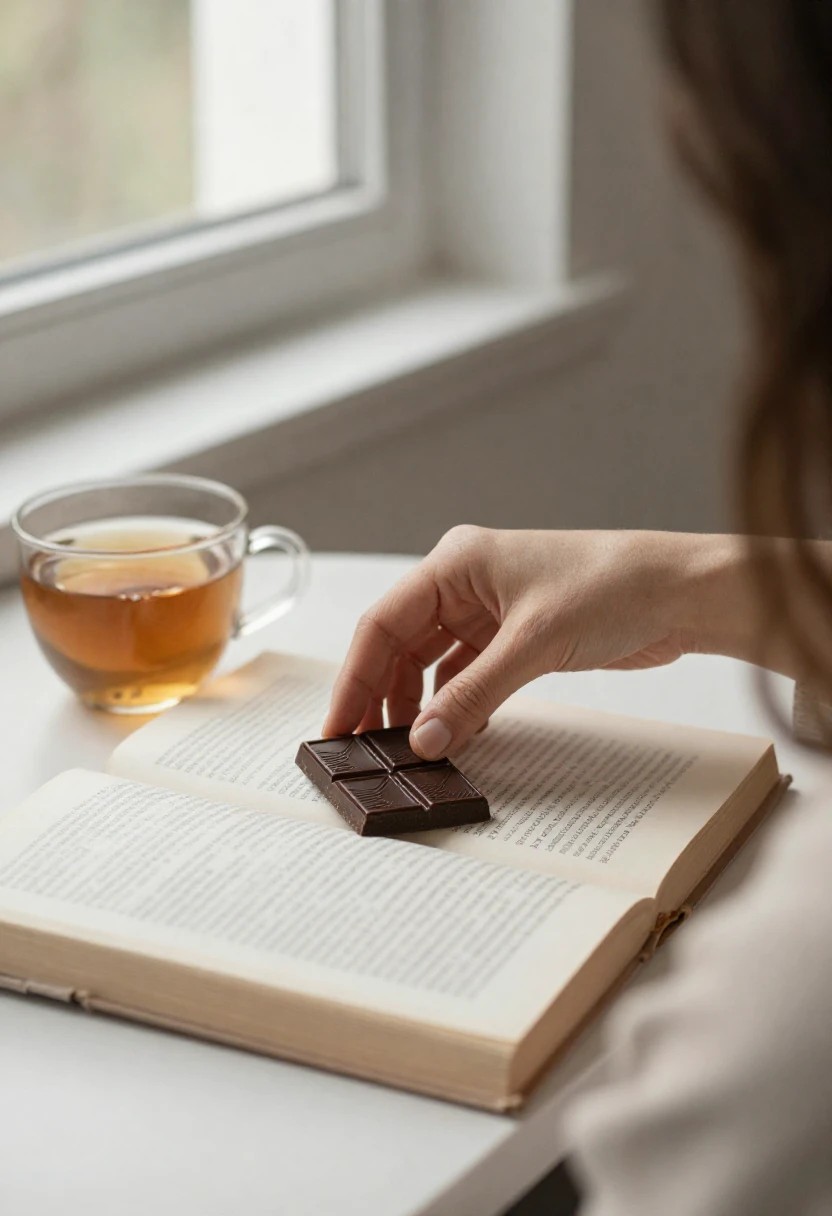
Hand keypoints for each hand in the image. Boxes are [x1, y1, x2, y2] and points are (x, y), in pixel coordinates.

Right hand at [324, 526, 743, 758]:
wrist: (680, 594)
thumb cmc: (613, 587)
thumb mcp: (533, 644)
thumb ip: (472, 696)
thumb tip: (423, 740)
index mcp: (455, 563)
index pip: (384, 623)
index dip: (355, 677)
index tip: (338, 726)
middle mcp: (464, 584)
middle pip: (400, 646)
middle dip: (380, 697)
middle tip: (363, 751)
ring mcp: (488, 612)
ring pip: (430, 664)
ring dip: (418, 706)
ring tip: (407, 751)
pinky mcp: (513, 638)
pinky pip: (465, 677)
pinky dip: (455, 706)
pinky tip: (453, 735)